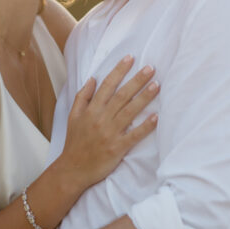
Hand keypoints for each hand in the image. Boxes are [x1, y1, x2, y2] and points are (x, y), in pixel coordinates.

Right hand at [59, 56, 158, 188]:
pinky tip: (156, 117)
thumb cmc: (75, 142)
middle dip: (137, 80)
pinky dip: (145, 126)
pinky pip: (134, 135)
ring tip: (156, 85)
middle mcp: (101, 119)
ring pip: (130, 112)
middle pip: (121, 95)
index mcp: (91, 110)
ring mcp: (110, 133)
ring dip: (144, 98)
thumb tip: (92, 78)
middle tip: (151, 68)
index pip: (107, 85)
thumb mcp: (73, 116)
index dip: (119, 71)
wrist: (73, 169)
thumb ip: (82, 97)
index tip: (130, 58)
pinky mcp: (117, 148)